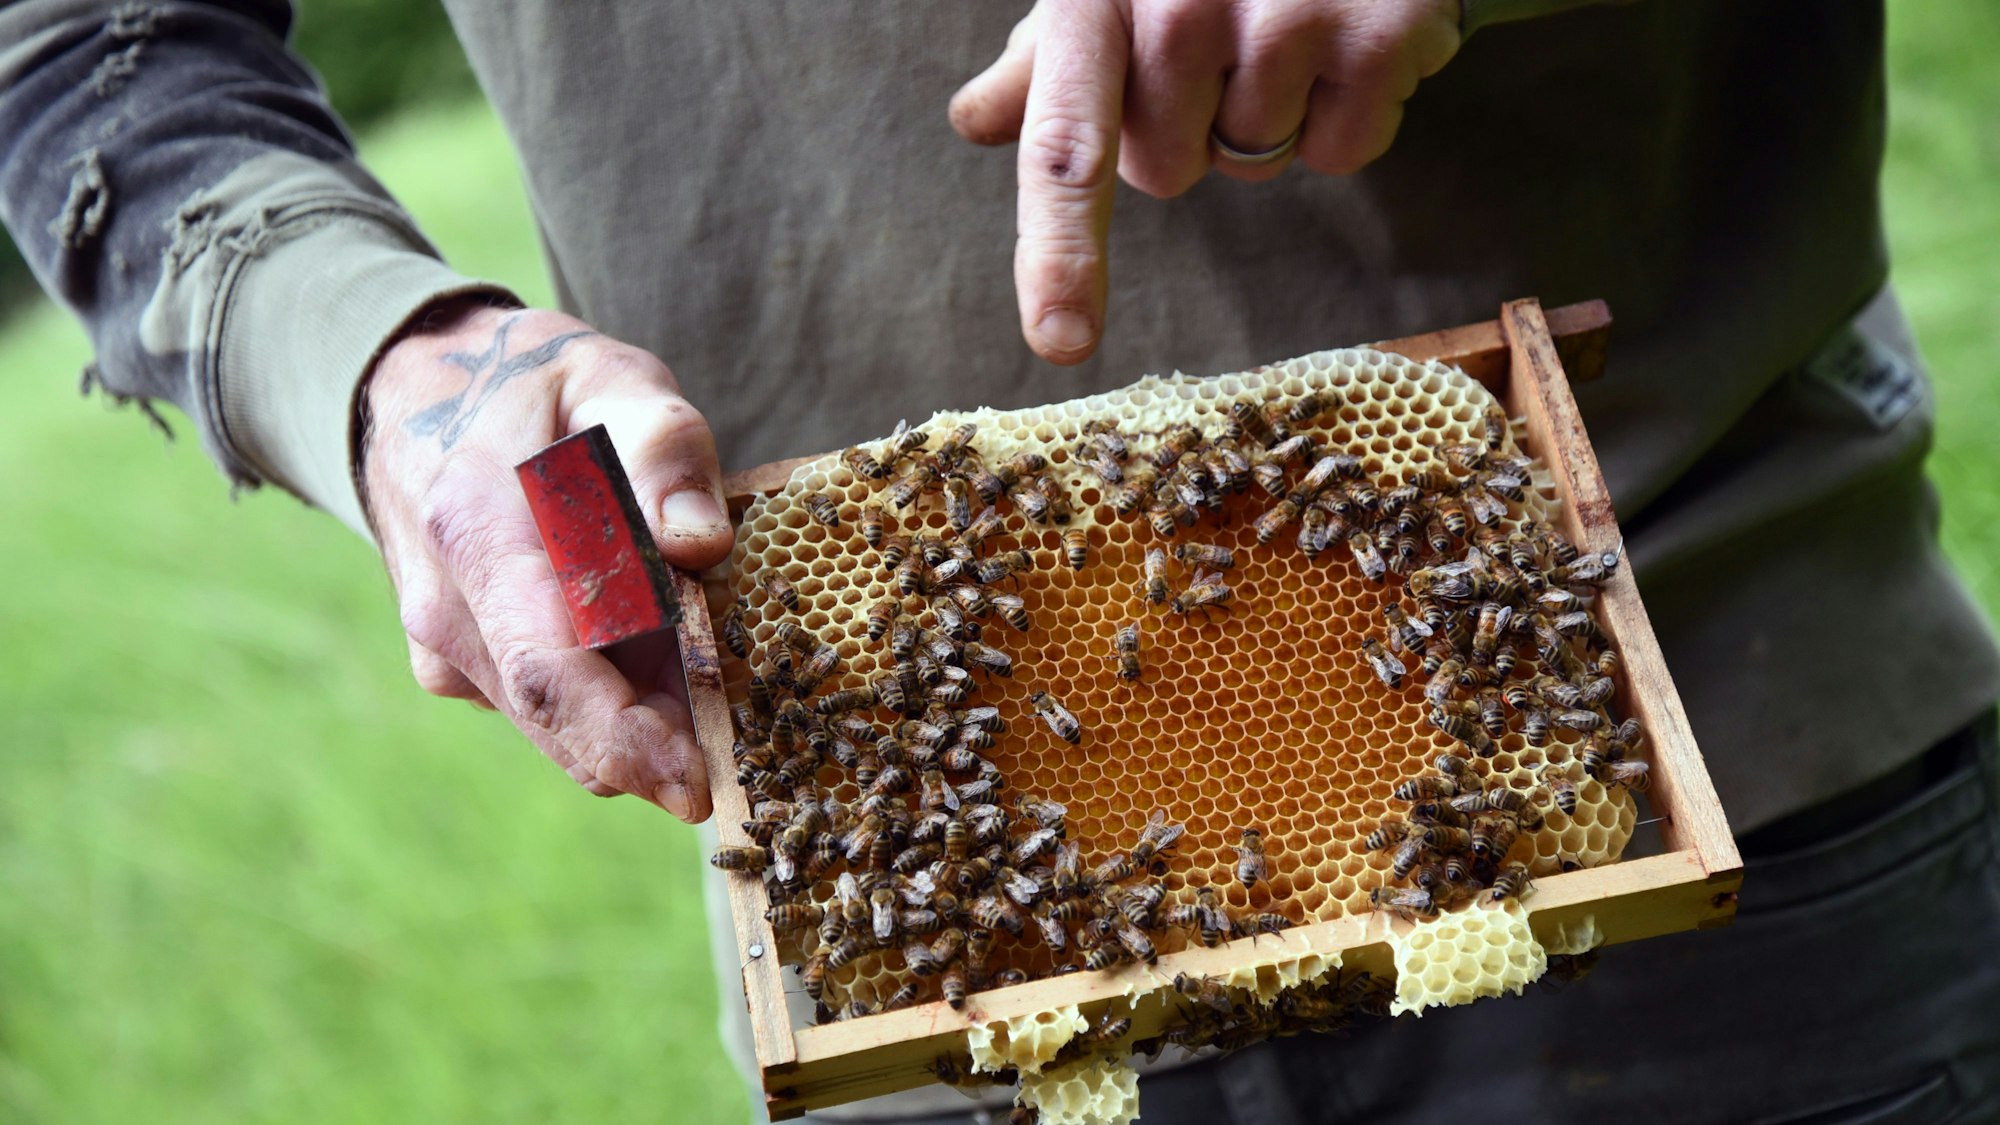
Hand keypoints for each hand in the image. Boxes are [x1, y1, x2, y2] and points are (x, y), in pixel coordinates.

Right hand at [361, 300, 734, 821]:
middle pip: (555, 720)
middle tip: (736, 759)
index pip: (547, 669)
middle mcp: (446, 606)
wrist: (410, 390)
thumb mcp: (610, 378)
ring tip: (707, 685)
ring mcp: (441, 645)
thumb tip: (700, 543)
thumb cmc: (532, 386)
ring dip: (634, 728)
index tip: (694, 784)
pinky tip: (652, 659)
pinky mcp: (453, 665)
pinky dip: (604, 706)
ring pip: (552, 726)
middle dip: (650, 755)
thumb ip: (662, 447)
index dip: (622, 739)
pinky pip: (539, 711)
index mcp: (478, 531)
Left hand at [950, 0, 1460, 364]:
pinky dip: (1347, 111)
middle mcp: (1181, 3)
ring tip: (1290, 21)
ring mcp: (1285, 17)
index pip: (1067, 148)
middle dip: (1193, 126)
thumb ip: (1046, 60)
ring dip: (1270, 113)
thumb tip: (977, 121)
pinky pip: (1339, 151)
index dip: (1061, 252)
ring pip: (1252, 162)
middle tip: (1225, 41)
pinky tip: (1345, 38)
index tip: (1060, 341)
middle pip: (1167, 171)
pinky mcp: (1377, 36)